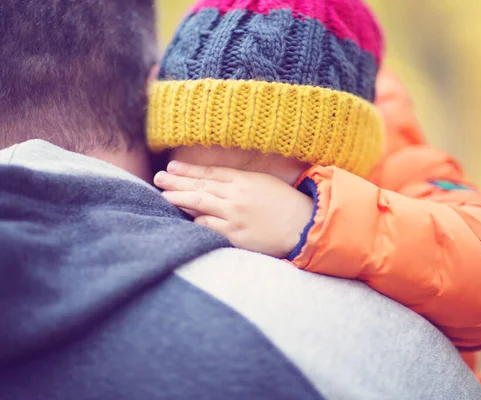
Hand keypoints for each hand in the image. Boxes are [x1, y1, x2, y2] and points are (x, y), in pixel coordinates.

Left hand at [154, 161, 313, 258]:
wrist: (304, 226)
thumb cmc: (287, 203)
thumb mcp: (264, 183)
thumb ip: (240, 180)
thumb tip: (217, 181)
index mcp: (244, 180)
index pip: (210, 172)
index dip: (189, 169)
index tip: (172, 166)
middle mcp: (236, 196)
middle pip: (200, 186)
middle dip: (176, 182)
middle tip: (158, 178)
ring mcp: (235, 216)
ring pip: (200, 205)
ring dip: (180, 200)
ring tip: (163, 196)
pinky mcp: (236, 235)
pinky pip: (209, 227)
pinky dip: (196, 221)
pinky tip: (184, 218)